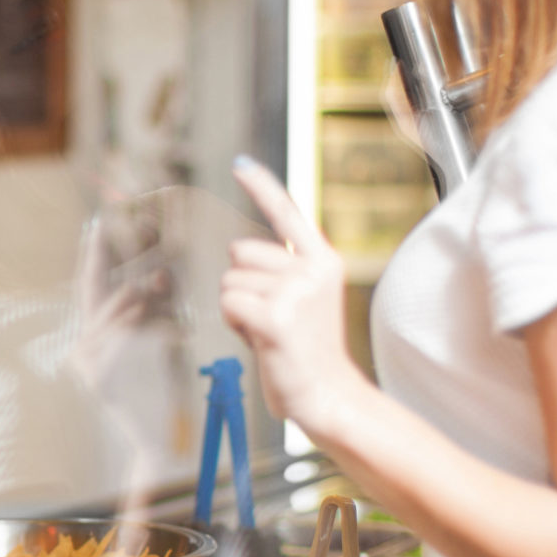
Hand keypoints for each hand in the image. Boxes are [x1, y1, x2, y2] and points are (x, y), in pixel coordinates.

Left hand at [216, 157, 362, 429]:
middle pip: (240, 252)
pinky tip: (258, 339)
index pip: (287, 212)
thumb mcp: (302, 300)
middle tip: (268, 315)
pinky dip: (234, 323)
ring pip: (231, 281)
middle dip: (242, 282)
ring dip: (238, 307)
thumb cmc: (305, 348)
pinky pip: (229, 303)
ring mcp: (296, 292)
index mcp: (323, 260)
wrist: (327, 394)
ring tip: (268, 330)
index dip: (261, 187)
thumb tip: (238, 251)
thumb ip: (280, 272)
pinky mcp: (276, 317)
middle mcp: (312, 269)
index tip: (239, 163)